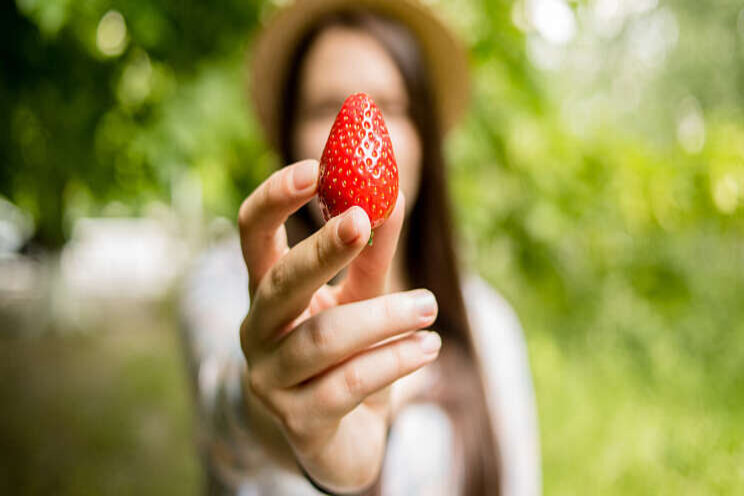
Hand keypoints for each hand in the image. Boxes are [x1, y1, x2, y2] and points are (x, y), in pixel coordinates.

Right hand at [238, 159, 441, 492]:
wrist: (333, 440)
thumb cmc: (343, 356)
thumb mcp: (358, 299)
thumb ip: (371, 255)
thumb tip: (393, 194)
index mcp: (267, 290)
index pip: (252, 234)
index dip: (274, 198)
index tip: (315, 167)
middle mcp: (258, 330)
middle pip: (280, 282)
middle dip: (323, 248)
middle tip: (365, 219)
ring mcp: (271, 379)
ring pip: (323, 337)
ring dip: (382, 316)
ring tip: (428, 306)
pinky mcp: (300, 421)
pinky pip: (349, 383)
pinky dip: (394, 360)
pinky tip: (428, 347)